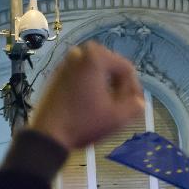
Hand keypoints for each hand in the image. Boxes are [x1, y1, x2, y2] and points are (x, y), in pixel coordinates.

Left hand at [30, 42, 144, 150]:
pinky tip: (91, 106)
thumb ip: (135, 106)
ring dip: (105, 88)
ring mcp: (65, 63)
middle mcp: (80, 53)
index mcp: (96, 56)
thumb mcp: (117, 117)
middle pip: (111, 68)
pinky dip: (90, 88)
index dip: (134, 89)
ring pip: (96, 73)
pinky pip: (82, 77)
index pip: (126, 69)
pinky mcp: (57, 75)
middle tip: (122, 107)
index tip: (134, 107)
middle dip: (119, 87)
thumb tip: (140, 101)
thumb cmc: (84, 123)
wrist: (48, 135)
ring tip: (107, 108)